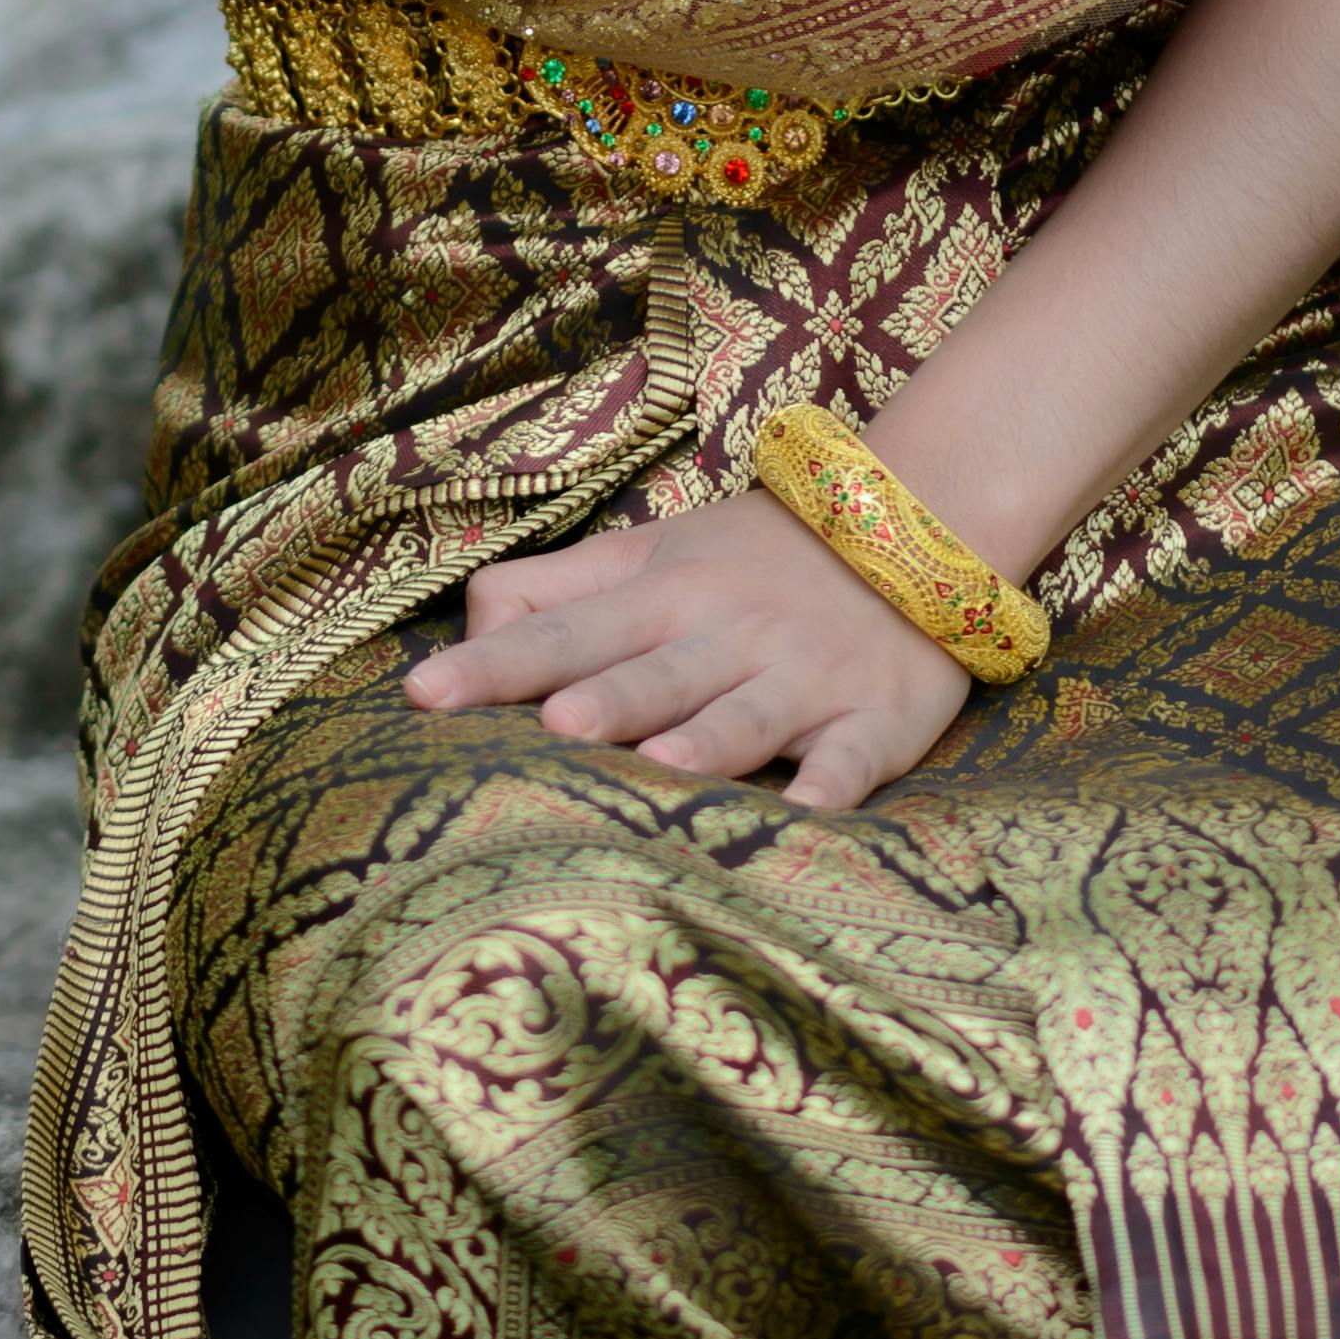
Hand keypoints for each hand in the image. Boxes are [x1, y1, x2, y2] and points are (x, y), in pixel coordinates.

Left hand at [402, 498, 973, 812]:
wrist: (914, 526)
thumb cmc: (755, 558)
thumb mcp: (654, 553)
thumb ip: (560, 588)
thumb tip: (470, 627)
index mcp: (663, 594)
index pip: (565, 629)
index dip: (496, 662)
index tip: (425, 693)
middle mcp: (729, 633)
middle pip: (656, 671)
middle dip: (608, 698)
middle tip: (554, 725)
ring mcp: (806, 678)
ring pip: (749, 712)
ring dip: (711, 738)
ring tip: (664, 763)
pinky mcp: (877, 718)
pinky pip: (855, 758)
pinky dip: (835, 783)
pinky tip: (810, 812)